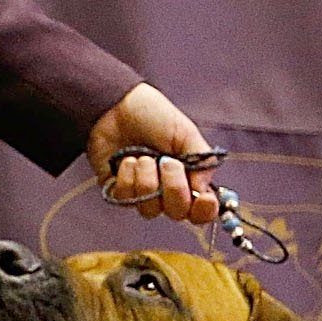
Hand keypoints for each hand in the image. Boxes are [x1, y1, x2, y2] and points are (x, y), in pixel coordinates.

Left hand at [85, 83, 221, 223]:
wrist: (117, 107)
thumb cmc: (155, 117)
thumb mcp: (187, 134)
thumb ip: (202, 164)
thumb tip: (203, 191)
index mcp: (190, 179)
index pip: (202, 212)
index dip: (205, 211)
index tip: (203, 197)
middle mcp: (168, 192)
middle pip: (177, 213)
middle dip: (173, 188)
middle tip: (166, 161)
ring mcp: (144, 194)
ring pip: (150, 209)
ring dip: (147, 180)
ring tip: (142, 157)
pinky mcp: (119, 191)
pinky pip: (126, 200)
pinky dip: (127, 178)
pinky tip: (126, 160)